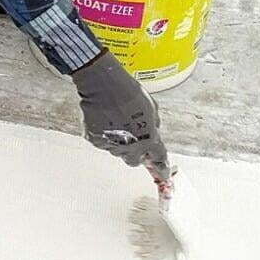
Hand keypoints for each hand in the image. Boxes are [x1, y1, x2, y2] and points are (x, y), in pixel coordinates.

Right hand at [70, 51, 168, 170]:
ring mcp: (112, 145)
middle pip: (135, 161)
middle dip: (135, 152)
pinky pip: (102, 143)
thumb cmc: (129, 92)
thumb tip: (153, 131)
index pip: (159, 159)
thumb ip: (154, 125)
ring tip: (115, 121)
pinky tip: (104, 120)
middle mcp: (131, 147)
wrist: (104, 87)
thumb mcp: (152, 107)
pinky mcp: (96, 140)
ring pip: (117, 151)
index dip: (162, 167)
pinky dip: (103, 135)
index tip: (163, 172)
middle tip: (132, 137)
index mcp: (149, 139)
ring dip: (119, 142)